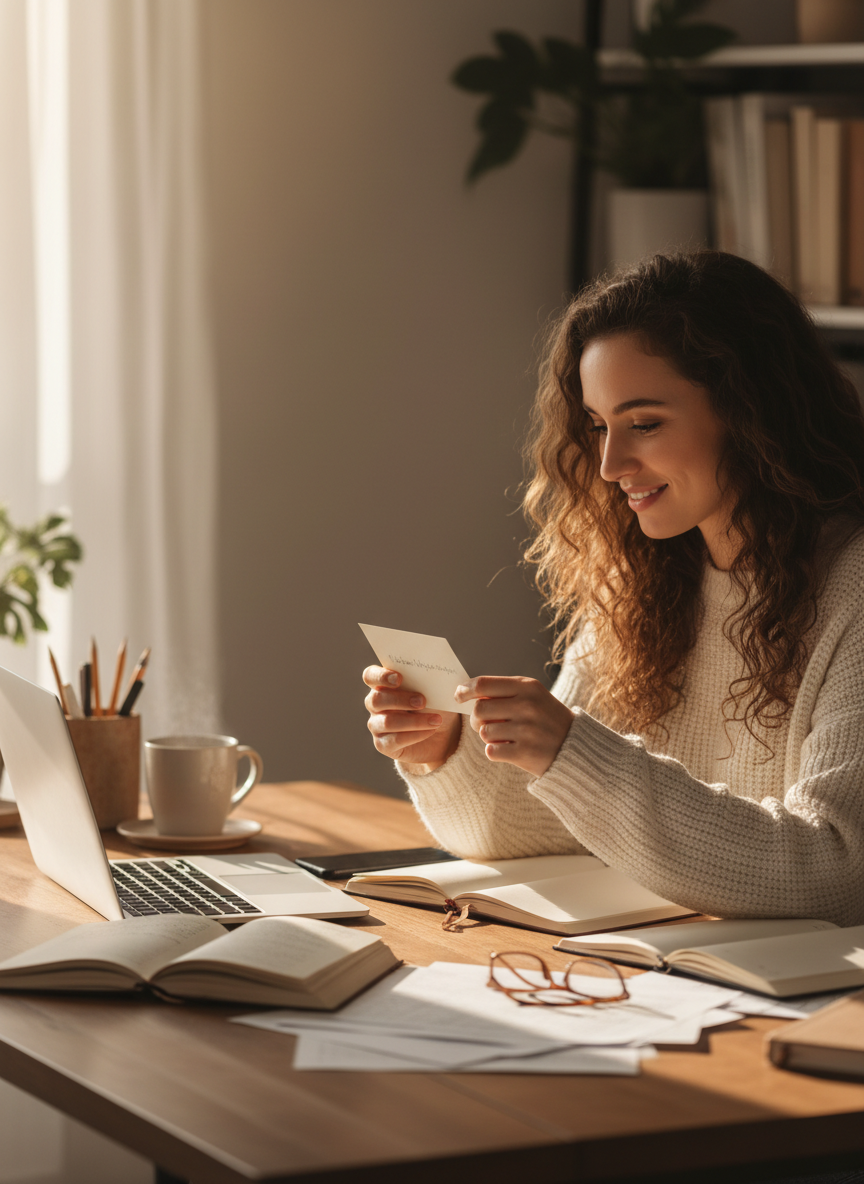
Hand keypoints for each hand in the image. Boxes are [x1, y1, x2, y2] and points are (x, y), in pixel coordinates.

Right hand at [363, 666, 460, 772]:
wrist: (444, 734)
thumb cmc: (435, 705)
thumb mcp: (434, 690)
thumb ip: (429, 681)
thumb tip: (437, 677)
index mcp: (383, 685)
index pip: (370, 676)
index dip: (380, 676)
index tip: (399, 678)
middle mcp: (375, 704)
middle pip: (376, 699)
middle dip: (400, 699)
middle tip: (423, 701)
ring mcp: (377, 725)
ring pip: (387, 722)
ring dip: (414, 721)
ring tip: (436, 720)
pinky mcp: (383, 744)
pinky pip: (394, 740)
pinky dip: (415, 735)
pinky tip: (431, 731)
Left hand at [455, 676, 573, 776]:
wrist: (576, 748)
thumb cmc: (547, 719)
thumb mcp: (533, 696)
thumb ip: (504, 692)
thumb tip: (468, 693)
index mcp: (527, 687)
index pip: (483, 684)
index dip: (465, 690)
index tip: (459, 696)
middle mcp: (527, 706)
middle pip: (479, 710)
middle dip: (476, 719)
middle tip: (485, 723)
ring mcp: (526, 730)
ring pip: (483, 732)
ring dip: (488, 736)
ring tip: (503, 737)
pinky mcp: (525, 753)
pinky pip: (491, 751)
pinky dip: (495, 752)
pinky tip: (508, 749)